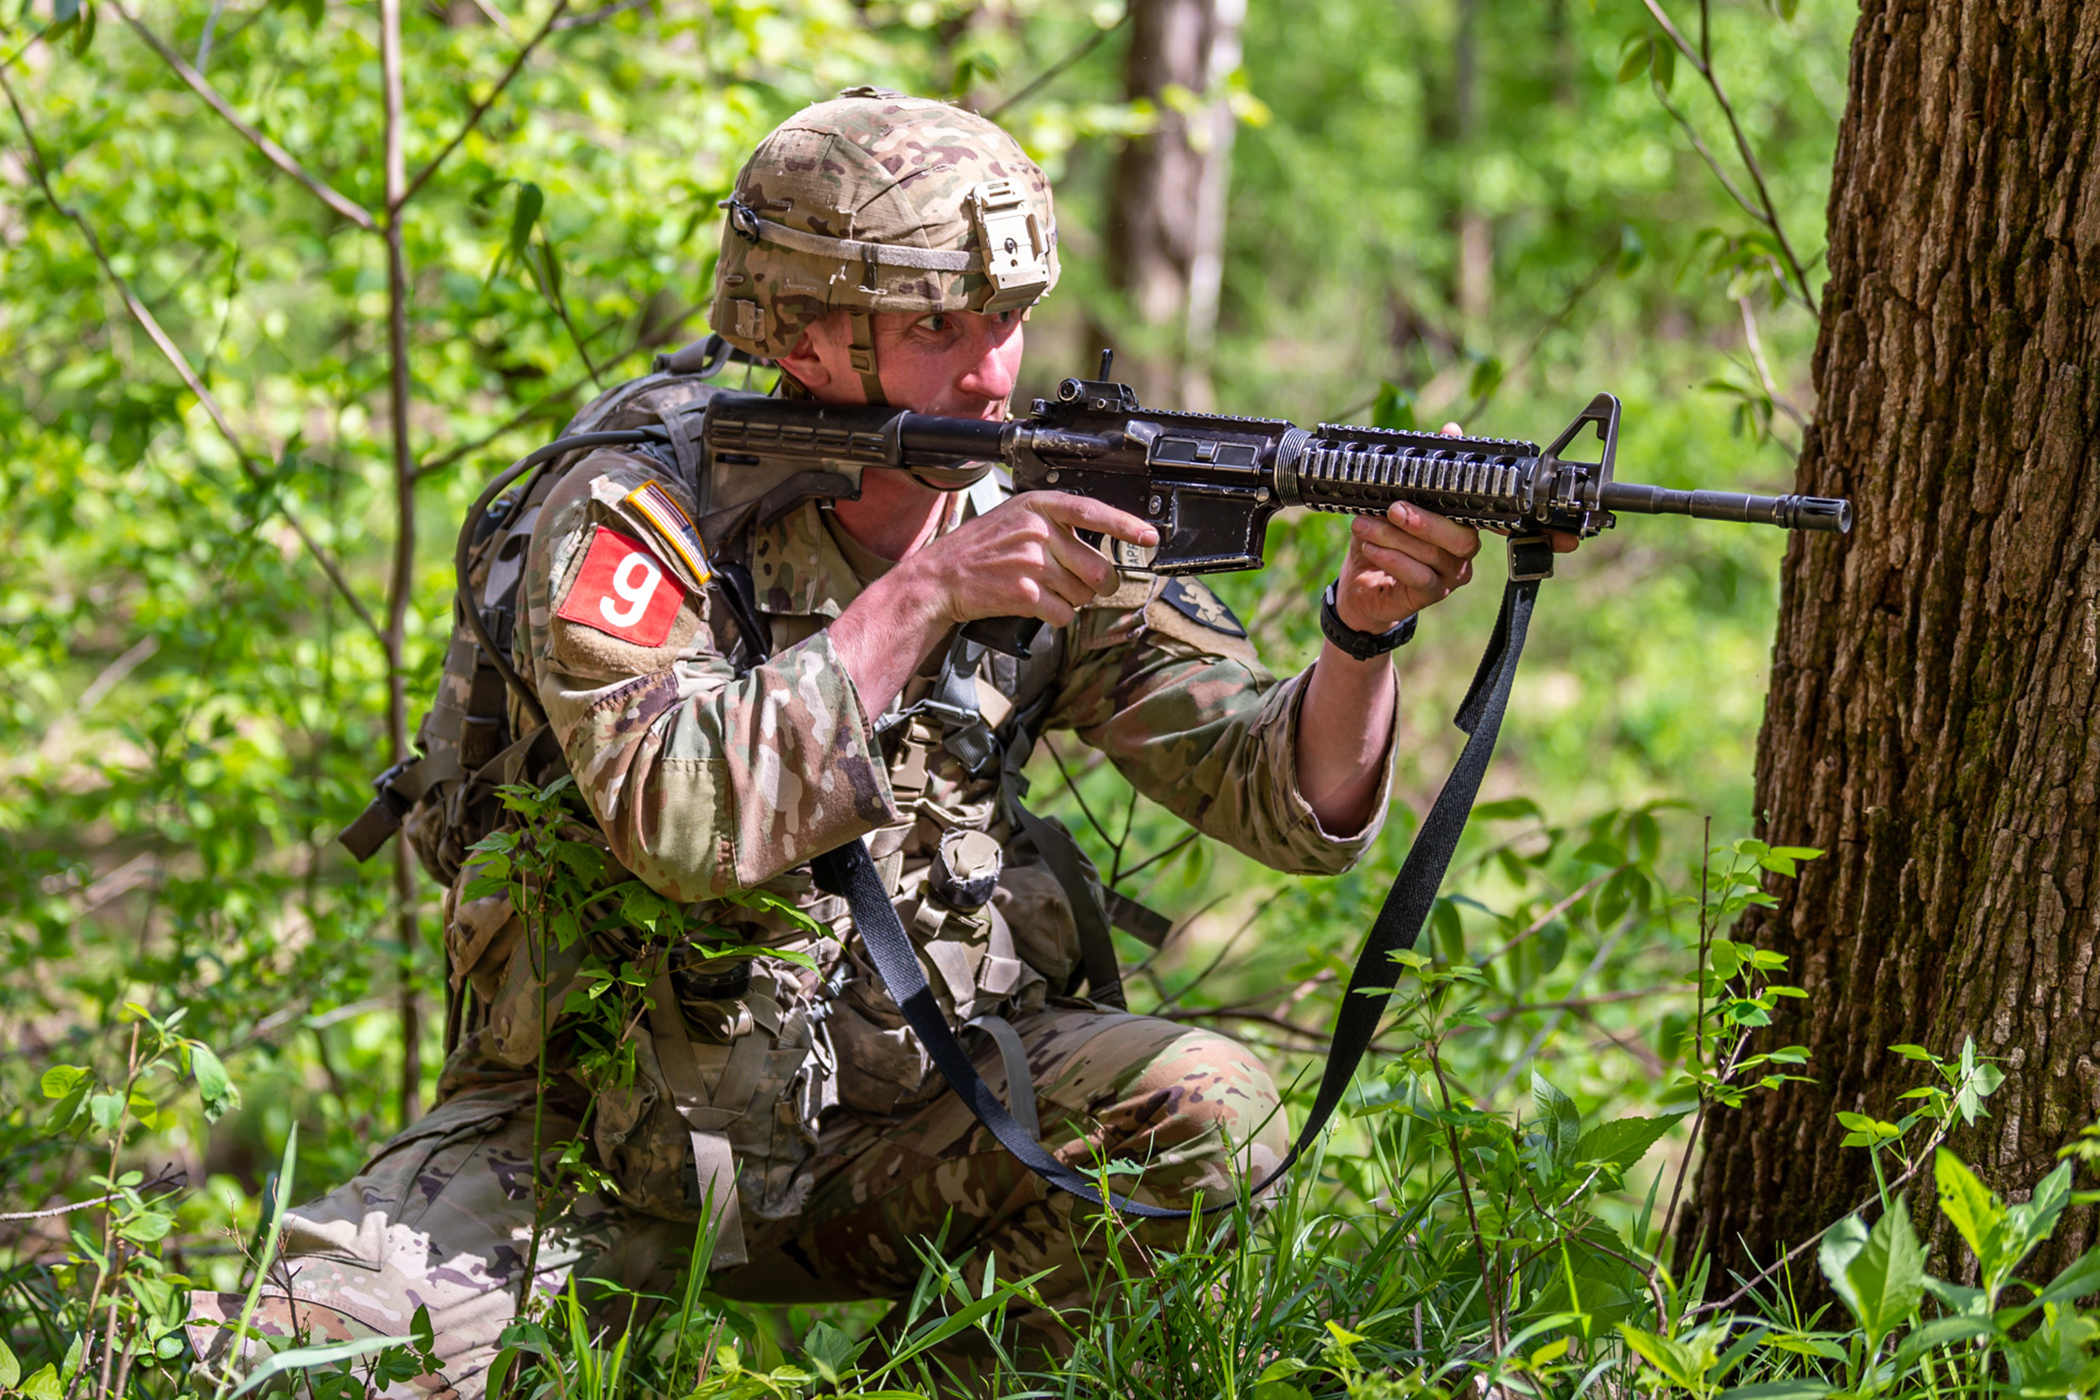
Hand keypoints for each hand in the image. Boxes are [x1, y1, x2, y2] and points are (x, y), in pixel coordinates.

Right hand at [899, 492, 1159, 628]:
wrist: (940, 578)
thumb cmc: (979, 550)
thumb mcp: (1016, 519)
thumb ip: (1055, 524)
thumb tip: (1102, 546)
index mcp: (1038, 506)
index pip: (1093, 512)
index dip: (1126, 526)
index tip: (1151, 537)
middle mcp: (1038, 531)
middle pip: (1097, 567)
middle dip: (1098, 584)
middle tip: (1085, 585)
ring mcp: (1031, 562)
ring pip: (1082, 594)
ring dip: (1071, 601)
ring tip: (1044, 591)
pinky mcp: (1024, 593)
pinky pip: (1063, 614)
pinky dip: (1055, 617)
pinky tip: (1036, 606)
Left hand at [1332, 422, 1577, 634]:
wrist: (1359, 583)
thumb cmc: (1382, 535)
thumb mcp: (1397, 496)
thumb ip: (1427, 467)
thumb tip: (1452, 429)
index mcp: (1464, 522)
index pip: (1501, 520)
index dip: (1530, 525)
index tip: (1560, 533)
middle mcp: (1464, 550)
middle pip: (1464, 538)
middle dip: (1427, 521)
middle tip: (1395, 508)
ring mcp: (1450, 574)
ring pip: (1436, 555)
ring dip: (1396, 537)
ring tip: (1366, 524)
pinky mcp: (1430, 594)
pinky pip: (1420, 578)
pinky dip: (1393, 560)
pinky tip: (1372, 549)